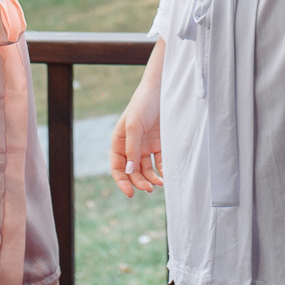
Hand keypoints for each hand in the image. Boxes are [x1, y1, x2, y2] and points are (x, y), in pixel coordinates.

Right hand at [109, 71, 164, 197]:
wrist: (162, 90)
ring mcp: (146, 146)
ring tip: (160, 183)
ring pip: (146, 170)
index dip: (122, 181)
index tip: (130, 193)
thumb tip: (129, 171)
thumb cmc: (143, 104)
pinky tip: (166, 175)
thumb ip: (131, 149)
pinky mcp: (159, 144)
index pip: (117, 167)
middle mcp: (131, 146)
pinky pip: (160, 162)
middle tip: (149, 188)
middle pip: (132, 171)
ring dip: (151, 179)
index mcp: (119, 142)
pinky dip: (162, 170)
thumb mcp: (134, 126)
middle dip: (139, 182)